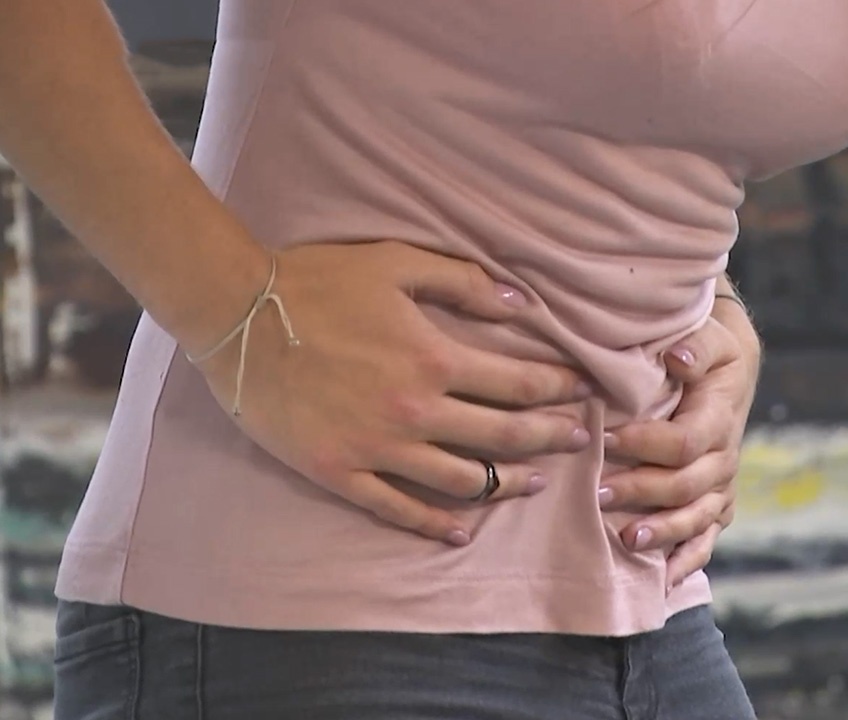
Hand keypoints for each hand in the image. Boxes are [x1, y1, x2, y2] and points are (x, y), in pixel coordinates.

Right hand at [194, 240, 591, 545]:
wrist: (236, 313)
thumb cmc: (318, 281)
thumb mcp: (397, 265)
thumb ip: (464, 283)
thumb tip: (522, 304)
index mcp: (435, 359)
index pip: (519, 384)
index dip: (560, 389)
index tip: (585, 392)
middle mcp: (416, 412)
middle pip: (504, 436)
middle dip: (551, 438)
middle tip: (579, 440)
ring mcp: (378, 449)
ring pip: (463, 481)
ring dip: (507, 484)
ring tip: (535, 482)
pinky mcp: (340, 472)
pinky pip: (397, 509)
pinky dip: (435, 524)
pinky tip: (463, 531)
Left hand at [598, 300, 758, 589]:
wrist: (732, 371)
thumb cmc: (709, 351)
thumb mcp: (709, 335)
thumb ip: (695, 346)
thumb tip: (676, 359)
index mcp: (719, 418)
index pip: (685, 442)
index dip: (647, 445)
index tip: (608, 440)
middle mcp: (724, 458)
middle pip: (686, 487)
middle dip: (642, 493)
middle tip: (599, 495)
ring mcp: (722, 486)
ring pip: (697, 519)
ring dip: (662, 532)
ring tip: (626, 540)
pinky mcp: (717, 504)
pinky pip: (706, 540)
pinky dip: (686, 562)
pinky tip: (661, 583)